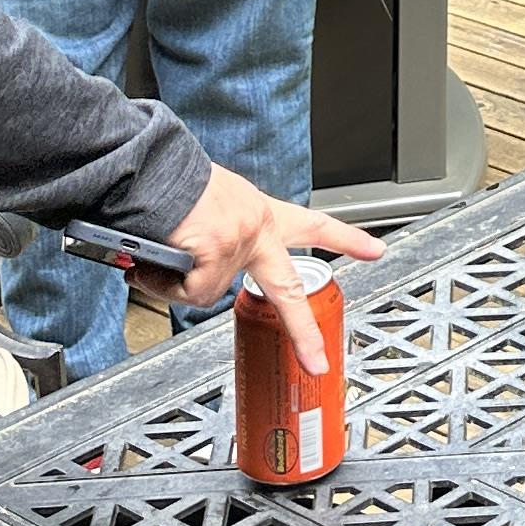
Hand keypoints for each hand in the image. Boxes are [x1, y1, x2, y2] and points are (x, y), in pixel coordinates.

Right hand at [162, 168, 382, 364]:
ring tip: (162, 252)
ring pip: (206, 292)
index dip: (344, 238)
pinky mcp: (216, 249)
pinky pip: (188, 291)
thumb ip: (224, 237)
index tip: (373, 249)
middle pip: (285, 288)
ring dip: (177, 282)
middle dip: (303, 330)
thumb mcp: (215, 203)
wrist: (150, 165)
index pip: (312, 224)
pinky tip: (155, 257)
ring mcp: (238, 240)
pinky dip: (164, 282)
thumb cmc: (173, 183)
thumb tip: (198, 273)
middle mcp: (256, 227)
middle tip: (317, 360)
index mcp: (260, 214)